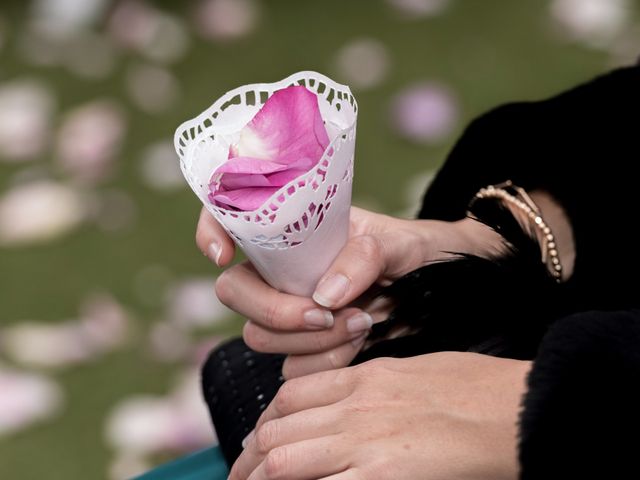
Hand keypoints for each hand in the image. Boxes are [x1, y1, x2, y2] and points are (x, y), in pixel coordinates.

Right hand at [196, 206, 502, 377]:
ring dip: (307, 339)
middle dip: (275, 310)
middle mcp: (283, 270)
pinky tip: (358, 344)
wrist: (441, 292)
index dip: (211, 229)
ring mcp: (290, 311)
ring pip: (259, 335)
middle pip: (235, 291)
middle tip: (324, 313)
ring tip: (360, 323)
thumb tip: (324, 295)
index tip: (223, 254)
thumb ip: (365, 256)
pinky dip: (323, 363)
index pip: (230, 215)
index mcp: (296, 229)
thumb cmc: (419, 253)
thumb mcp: (400, 243)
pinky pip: (290, 366)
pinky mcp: (305, 347)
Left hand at [229, 352, 530, 479]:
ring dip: (261, 477)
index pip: (290, 397)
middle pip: (278, 431)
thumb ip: (367, 387)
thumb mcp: (411, 372)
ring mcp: (364, 440)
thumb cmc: (474, 388)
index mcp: (363, 377)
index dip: (264, 422)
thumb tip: (341, 407)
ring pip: (283, 459)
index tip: (257, 442)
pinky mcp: (381, 475)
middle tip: (241, 475)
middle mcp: (354, 406)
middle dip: (250, 459)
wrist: (513, 408)